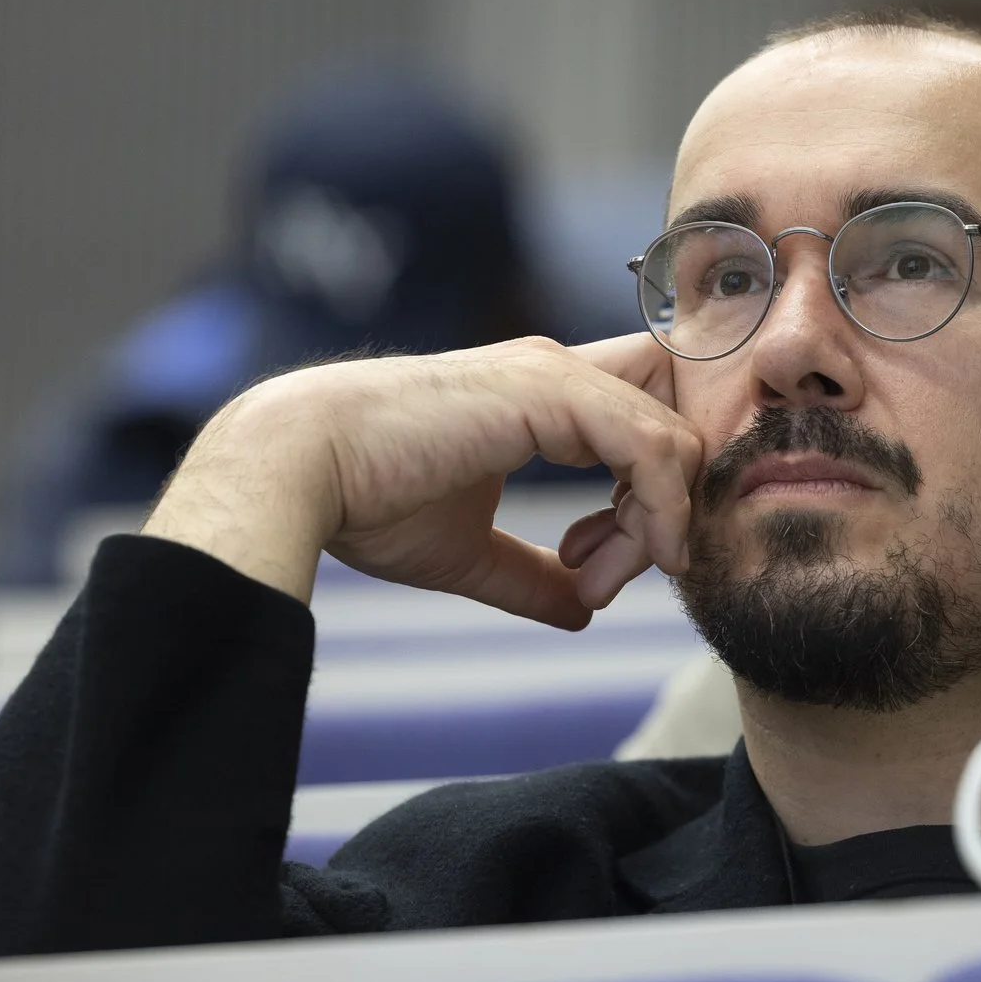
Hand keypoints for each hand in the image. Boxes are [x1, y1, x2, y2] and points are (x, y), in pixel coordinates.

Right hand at [142, 336, 703, 628]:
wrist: (299, 470)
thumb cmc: (364, 500)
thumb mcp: (466, 551)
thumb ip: (530, 574)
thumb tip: (582, 611)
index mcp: (541, 394)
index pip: (650, 412)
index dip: (658, 487)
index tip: (614, 564)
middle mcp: (558, 370)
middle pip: (681, 412)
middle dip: (677, 494)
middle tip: (622, 569)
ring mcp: (556, 374)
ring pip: (676, 437)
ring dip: (657, 523)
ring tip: (596, 578)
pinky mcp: (550, 391)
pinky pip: (655, 446)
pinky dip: (658, 509)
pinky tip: (622, 562)